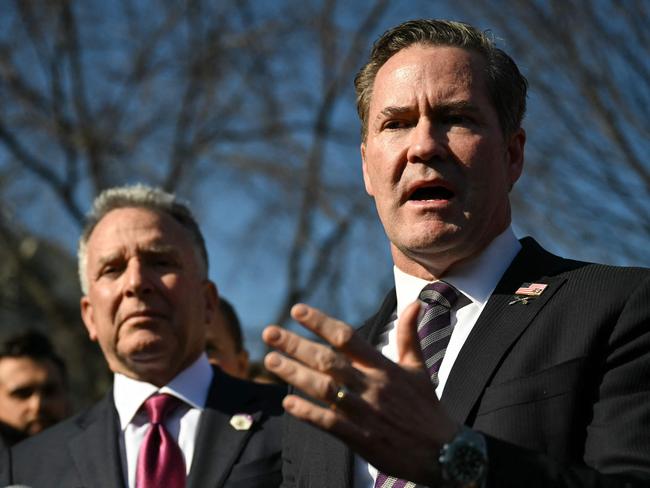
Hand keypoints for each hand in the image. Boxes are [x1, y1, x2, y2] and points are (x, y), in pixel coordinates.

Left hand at [262, 302, 459, 483]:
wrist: (443, 453)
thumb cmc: (427, 408)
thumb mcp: (419, 369)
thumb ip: (409, 335)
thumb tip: (414, 303)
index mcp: (384, 367)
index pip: (347, 337)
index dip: (321, 322)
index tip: (297, 310)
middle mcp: (372, 386)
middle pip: (328, 360)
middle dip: (296, 345)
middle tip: (269, 333)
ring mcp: (365, 413)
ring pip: (324, 389)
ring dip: (295, 374)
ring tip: (270, 361)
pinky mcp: (361, 439)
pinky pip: (329, 423)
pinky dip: (308, 412)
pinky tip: (287, 402)